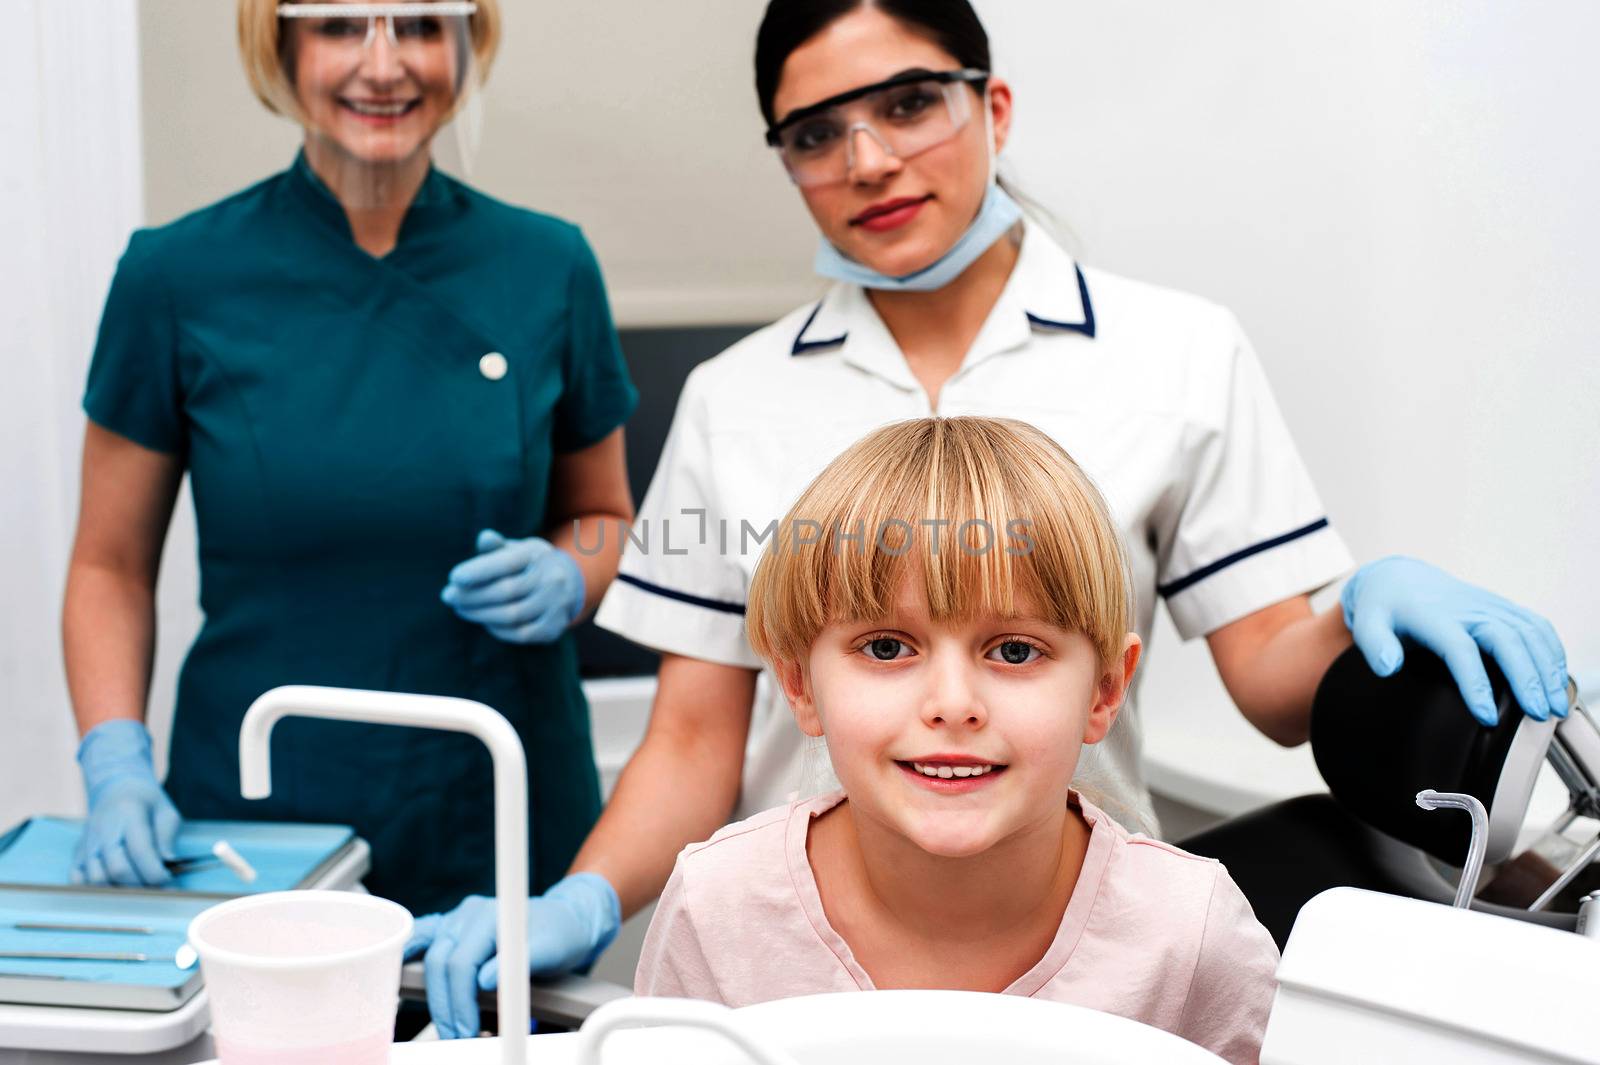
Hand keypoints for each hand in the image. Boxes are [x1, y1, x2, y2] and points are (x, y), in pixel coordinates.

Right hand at [71, 720, 180, 885]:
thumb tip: (169, 864)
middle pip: (117, 869)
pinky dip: (95, 891)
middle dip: (141, 886)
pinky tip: (115, 888)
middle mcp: (103, 831)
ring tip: (139, 890)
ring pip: (97, 880)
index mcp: (128, 814)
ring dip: (120, 892)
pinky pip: (77, 881)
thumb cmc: (146, 802)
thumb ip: (167, 837)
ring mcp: (86, 844)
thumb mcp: (166, 811)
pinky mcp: (77, 855)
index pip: (140, 850)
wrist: (114, 789)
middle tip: (158, 890)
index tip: (169, 881)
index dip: (155, 872)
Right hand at [404, 873, 620, 1039]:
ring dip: (437, 998)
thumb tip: (486, 980)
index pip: (462, 962)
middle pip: (440, 963)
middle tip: (459, 1038)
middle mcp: (469, 913)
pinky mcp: (451, 929)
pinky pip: (423, 939)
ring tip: (450, 1028)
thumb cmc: (561, 933)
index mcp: (492, 914)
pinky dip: (409, 957)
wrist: (566, 920)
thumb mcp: (553, 949)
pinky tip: (400, 978)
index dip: (460, 1001)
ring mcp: (457, 919)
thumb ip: (523, 961)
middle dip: (446, 1007)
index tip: (467, 1030)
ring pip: (430, 959)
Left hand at [440, 530, 584, 643]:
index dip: (479, 571)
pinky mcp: (553, 628)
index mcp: (538, 555)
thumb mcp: (514, 549)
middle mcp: (552, 579)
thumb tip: (485, 538)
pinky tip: (484, 621)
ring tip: (460, 609)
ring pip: (510, 615)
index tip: (453, 577)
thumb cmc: (527, 564)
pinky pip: (519, 634)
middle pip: (505, 591)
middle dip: (471, 596)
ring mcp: (555, 605)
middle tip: (448, 596)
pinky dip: (497, 629)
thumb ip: (496, 547)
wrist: (568, 584)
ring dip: (479, 614)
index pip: (507, 563)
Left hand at [1342, 556, 1568, 724]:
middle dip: (1528, 678)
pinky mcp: (1500, 607)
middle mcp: (1466, 608)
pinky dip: (1552, 650)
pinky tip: (1558, 677)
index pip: (1460, 650)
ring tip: (1556, 705)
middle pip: (1506, 640)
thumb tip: (1389, 667)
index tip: (1487, 716)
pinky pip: (1534, 624)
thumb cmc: (1383, 607)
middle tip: (1539, 714)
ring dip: (1548, 668)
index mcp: (1433, 616)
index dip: (1476, 684)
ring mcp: (1487, 605)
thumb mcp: (1367, 624)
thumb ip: (1375, 645)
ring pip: (1528, 632)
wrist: (1398, 580)